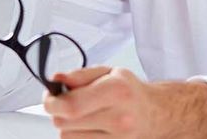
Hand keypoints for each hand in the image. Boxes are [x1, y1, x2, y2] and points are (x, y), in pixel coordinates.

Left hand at [43, 66, 206, 138]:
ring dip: (69, 125)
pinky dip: (78, 136)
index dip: (52, 102)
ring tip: (85, 115)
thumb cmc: (130, 92)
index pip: (71, 105)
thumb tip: (56, 80)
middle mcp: (119, 118)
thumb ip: (79, 75)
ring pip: (68, 136)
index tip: (49, 97)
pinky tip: (91, 127)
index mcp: (117, 91)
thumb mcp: (107, 73)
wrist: (156, 114)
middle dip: (59, 111)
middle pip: (64, 122)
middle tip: (68, 103)